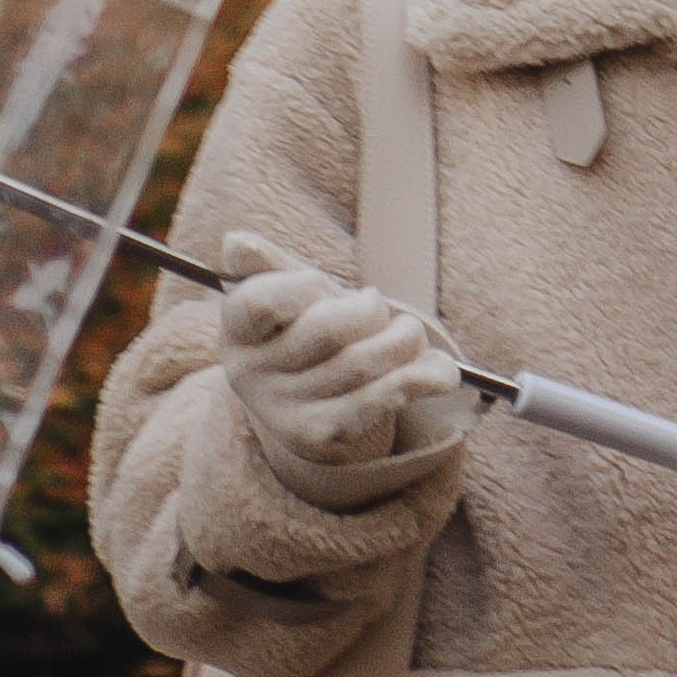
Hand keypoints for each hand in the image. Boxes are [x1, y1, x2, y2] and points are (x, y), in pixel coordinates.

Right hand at [218, 229, 465, 472]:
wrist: (313, 391)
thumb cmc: (303, 323)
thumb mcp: (288, 289)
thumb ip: (270, 263)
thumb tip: (235, 242)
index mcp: (237, 329)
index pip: (262, 301)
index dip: (305, 285)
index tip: (323, 284)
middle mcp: (251, 376)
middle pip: (327, 329)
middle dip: (371, 311)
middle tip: (380, 307)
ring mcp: (284, 411)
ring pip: (362, 364)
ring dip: (404, 340)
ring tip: (409, 333)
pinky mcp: (322, 435)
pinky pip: (379, 401)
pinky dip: (421, 380)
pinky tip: (441, 372)